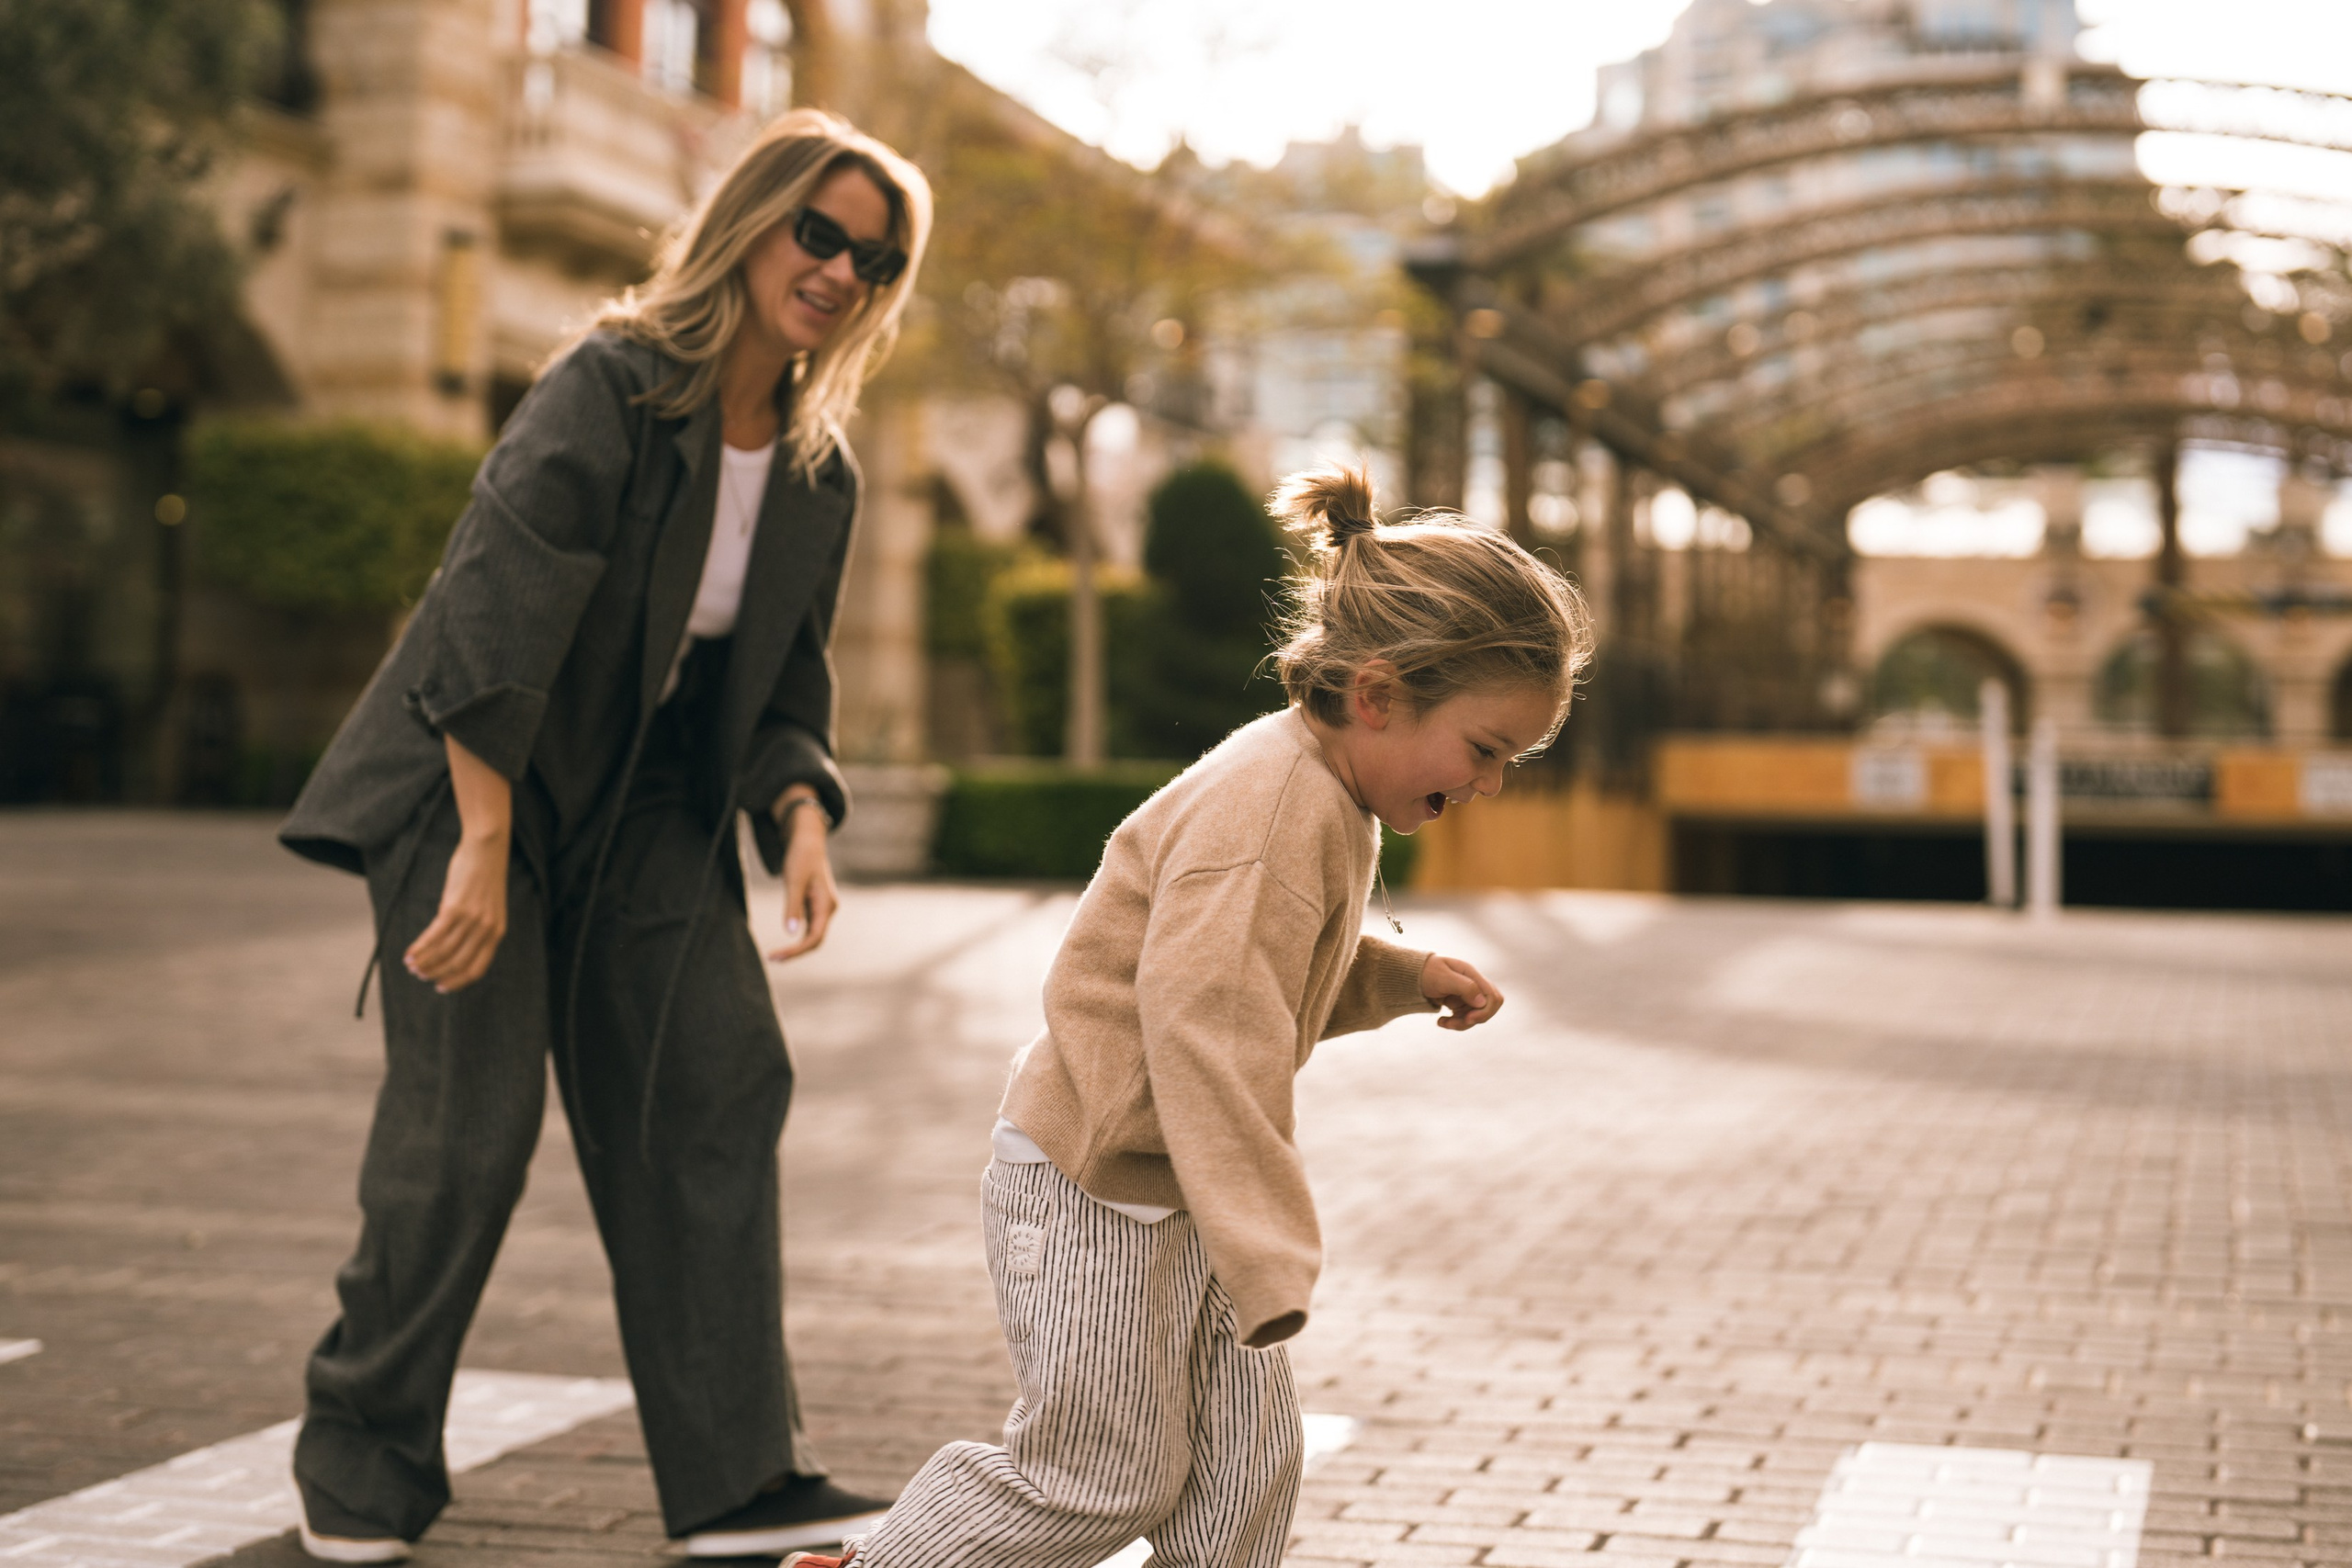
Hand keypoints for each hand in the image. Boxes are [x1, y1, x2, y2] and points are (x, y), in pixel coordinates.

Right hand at [404, 831, 508, 992]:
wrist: (487, 848)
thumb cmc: (484, 876)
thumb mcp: (488, 906)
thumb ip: (478, 927)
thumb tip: (455, 945)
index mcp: (497, 932)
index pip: (477, 968)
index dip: (458, 981)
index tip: (442, 987)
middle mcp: (486, 929)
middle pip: (458, 963)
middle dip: (437, 973)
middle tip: (421, 976)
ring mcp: (471, 919)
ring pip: (444, 952)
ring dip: (425, 962)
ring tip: (411, 966)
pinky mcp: (454, 908)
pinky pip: (434, 936)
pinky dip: (420, 948)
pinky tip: (409, 954)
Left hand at [768, 798, 837, 961]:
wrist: (807, 839)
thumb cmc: (801, 857)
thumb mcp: (794, 881)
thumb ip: (793, 907)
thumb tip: (791, 933)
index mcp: (826, 905)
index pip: (814, 938)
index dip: (796, 951)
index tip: (776, 956)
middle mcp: (828, 909)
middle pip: (815, 940)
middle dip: (795, 952)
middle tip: (771, 958)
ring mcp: (822, 908)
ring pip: (812, 936)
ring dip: (796, 947)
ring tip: (775, 954)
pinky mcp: (815, 905)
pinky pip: (809, 928)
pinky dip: (796, 937)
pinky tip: (784, 942)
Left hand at [1420, 953, 1501, 1030]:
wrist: (1408, 975)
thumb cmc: (1424, 972)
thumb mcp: (1442, 978)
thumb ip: (1465, 987)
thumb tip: (1483, 1002)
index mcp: (1471, 974)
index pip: (1493, 997)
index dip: (1485, 1011)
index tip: (1468, 1019)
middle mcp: (1473, 984)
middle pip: (1487, 1009)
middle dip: (1473, 1020)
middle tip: (1453, 1023)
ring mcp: (1466, 995)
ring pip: (1475, 1017)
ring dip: (1460, 1024)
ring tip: (1442, 1022)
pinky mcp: (1459, 1003)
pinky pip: (1464, 1019)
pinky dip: (1454, 1023)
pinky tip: (1440, 1021)